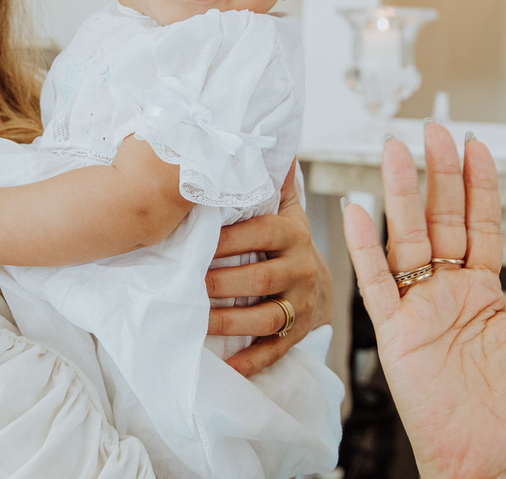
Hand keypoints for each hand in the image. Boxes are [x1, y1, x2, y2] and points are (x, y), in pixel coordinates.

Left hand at [206, 161, 333, 376]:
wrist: (322, 286)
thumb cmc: (289, 242)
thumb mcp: (287, 209)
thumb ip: (274, 180)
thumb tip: (268, 140)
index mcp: (293, 235)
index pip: (259, 234)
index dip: (227, 240)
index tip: (194, 240)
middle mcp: (301, 270)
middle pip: (257, 279)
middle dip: (219, 282)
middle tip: (183, 283)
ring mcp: (300, 307)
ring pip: (262, 318)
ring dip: (226, 321)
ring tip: (192, 320)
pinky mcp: (296, 336)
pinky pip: (272, 352)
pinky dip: (248, 362)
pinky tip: (223, 366)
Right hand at [342, 124, 505, 478]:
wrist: (491, 457)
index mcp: (485, 292)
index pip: (481, 224)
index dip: (479, 185)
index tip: (476, 144)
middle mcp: (450, 292)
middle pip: (442, 219)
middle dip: (439, 174)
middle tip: (433, 130)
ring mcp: (420, 307)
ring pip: (407, 238)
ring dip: (401, 194)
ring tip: (396, 150)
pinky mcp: (393, 331)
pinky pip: (375, 282)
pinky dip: (364, 247)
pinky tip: (356, 210)